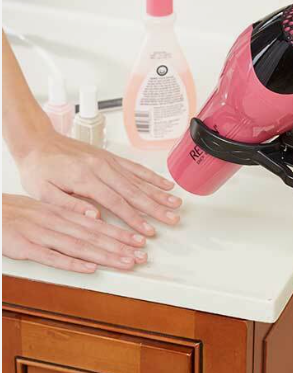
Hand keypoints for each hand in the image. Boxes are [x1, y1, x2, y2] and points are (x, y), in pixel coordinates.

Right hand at [3, 194, 148, 272]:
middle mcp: (54, 222)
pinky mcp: (23, 247)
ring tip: (126, 262)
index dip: (119, 233)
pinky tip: (90, 268)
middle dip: (120, 246)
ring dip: (105, 255)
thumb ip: (68, 216)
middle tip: (142, 255)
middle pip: (93, 236)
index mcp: (59, 213)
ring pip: (78, 246)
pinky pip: (51, 256)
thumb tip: (95, 220)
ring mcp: (39, 234)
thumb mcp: (42, 209)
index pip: (96, 224)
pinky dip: (72, 262)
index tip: (138, 241)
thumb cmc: (12, 213)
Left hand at [15, 129, 181, 235]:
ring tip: (176, 204)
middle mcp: (100, 167)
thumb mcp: (43, 192)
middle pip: (133, 191)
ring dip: (159, 193)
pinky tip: (165, 185)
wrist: (36, 141)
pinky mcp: (109, 157)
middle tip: (172, 219)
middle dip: (156, 208)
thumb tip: (95, 217)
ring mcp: (107, 161)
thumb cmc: (38, 168)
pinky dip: (151, 176)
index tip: (147, 231)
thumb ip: (69, 205)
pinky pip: (134, 167)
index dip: (134, 218)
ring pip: (138, 179)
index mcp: (84, 178)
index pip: (115, 202)